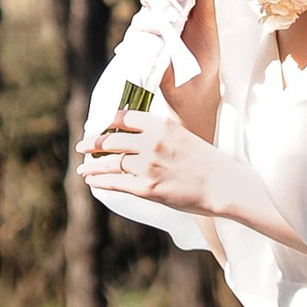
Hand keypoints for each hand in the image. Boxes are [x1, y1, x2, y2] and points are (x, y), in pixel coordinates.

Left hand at [82, 109, 226, 220]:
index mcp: (161, 125)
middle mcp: (152, 142)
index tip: (100, 128)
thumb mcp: (182, 135)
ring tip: (83, 168)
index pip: (123, 118)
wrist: (223, 184)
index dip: (107, 123)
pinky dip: (101, 182)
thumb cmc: (205, 161)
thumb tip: (133, 133)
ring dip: (92, 166)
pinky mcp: (148, 188)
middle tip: (82, 146)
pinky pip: (116, 183)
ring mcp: (148, 166)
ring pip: (110, 163)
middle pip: (111, 140)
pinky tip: (94, 181)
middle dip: (92, 143)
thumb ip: (157, 132)